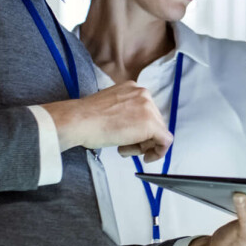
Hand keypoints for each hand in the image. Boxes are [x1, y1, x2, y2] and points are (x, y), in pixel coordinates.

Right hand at [42, 82, 172, 161]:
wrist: (80, 121)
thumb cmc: (86, 118)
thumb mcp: (110, 108)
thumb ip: (125, 113)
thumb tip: (132, 127)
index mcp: (132, 88)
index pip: (145, 112)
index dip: (139, 129)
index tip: (130, 139)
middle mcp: (143, 94)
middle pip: (154, 121)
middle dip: (142, 138)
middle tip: (125, 147)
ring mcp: (149, 107)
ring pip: (158, 132)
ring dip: (143, 145)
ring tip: (124, 149)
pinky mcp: (151, 124)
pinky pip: (165, 141)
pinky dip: (158, 152)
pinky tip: (146, 157)